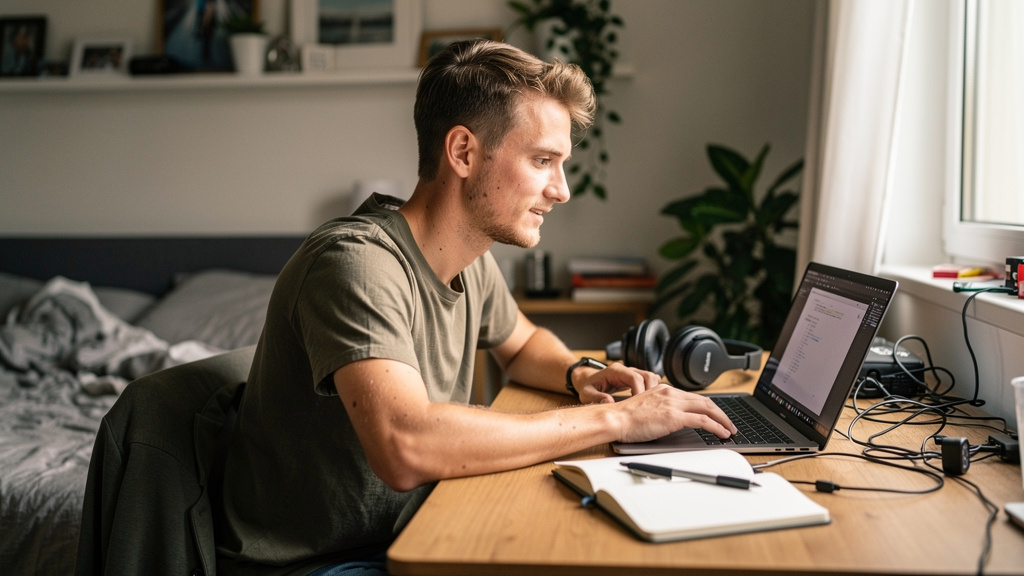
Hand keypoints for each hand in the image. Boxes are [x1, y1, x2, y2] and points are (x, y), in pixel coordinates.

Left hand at [574, 362, 660, 403]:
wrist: (590, 380)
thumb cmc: (589, 387)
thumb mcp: (586, 394)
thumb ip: (596, 398)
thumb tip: (609, 402)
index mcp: (616, 371)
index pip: (634, 378)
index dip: (639, 392)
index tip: (637, 406)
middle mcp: (627, 369)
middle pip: (648, 376)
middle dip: (650, 393)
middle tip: (644, 408)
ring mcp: (634, 372)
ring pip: (652, 378)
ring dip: (653, 392)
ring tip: (645, 407)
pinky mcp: (638, 378)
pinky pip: (652, 381)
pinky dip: (653, 391)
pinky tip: (646, 403)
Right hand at [612, 385, 738, 442]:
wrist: (615, 419)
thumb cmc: (624, 418)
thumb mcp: (646, 409)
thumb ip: (661, 410)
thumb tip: (671, 422)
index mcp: (664, 390)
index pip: (694, 397)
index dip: (709, 407)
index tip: (716, 416)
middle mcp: (671, 393)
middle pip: (705, 401)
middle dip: (721, 413)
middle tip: (728, 424)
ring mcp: (674, 404)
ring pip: (708, 409)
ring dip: (723, 420)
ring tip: (729, 430)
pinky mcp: (674, 416)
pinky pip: (703, 421)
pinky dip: (716, 427)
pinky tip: (721, 434)